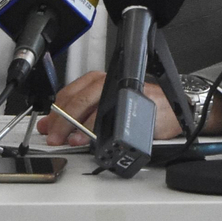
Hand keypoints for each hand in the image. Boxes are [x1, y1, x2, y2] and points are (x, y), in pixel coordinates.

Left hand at [37, 72, 221, 145]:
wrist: (174, 109)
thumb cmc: (141, 107)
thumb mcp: (105, 107)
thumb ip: (78, 115)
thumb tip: (50, 126)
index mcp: (99, 80)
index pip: (69, 93)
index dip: (54, 114)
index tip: (48, 129)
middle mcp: (110, 82)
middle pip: (77, 99)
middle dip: (61, 122)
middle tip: (55, 137)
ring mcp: (123, 93)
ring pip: (93, 106)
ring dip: (78, 126)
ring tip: (71, 140)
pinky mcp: (137, 105)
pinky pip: (114, 117)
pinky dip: (101, 130)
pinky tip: (94, 139)